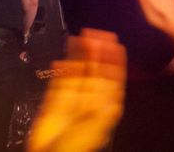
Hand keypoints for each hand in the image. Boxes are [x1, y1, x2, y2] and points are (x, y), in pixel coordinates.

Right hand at [28, 29, 125, 151]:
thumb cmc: (75, 145)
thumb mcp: (97, 126)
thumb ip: (103, 108)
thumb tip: (112, 92)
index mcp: (106, 104)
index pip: (113, 77)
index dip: (115, 60)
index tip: (116, 43)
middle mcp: (91, 97)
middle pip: (97, 69)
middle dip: (99, 51)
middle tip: (98, 33)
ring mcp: (74, 95)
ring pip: (80, 69)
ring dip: (83, 53)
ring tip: (84, 35)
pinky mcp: (57, 96)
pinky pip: (63, 76)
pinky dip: (66, 63)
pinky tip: (68, 51)